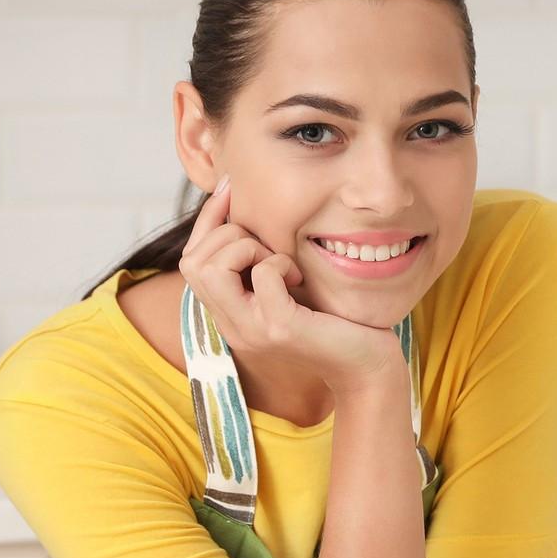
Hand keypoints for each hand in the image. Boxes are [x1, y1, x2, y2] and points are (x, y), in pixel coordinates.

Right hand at [180, 178, 404, 395]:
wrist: (366, 368)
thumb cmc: (334, 322)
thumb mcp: (288, 288)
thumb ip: (261, 263)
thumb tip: (244, 206)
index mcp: (229, 314)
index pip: (190, 261)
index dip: (206, 219)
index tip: (231, 189)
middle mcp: (232, 325)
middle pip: (192, 262)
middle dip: (227, 234)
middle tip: (268, 246)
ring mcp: (252, 329)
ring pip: (212, 268)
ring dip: (247, 248)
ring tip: (282, 263)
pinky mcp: (280, 327)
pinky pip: (262, 274)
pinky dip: (280, 263)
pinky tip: (300, 277)